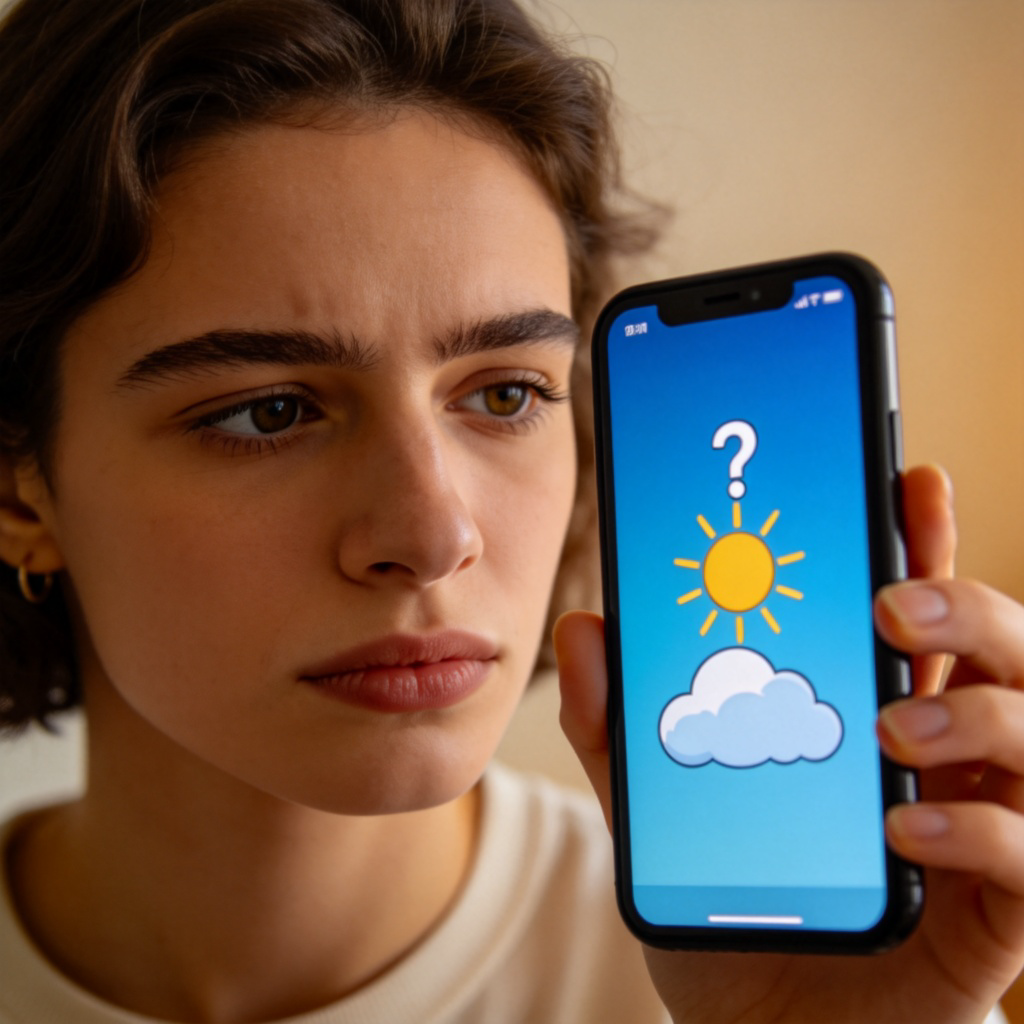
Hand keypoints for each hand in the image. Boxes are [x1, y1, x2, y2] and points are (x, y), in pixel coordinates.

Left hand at [555, 465, 1023, 1022]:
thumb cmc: (732, 918)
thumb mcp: (659, 813)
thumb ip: (622, 728)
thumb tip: (583, 631)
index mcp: (877, 711)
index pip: (918, 609)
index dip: (923, 541)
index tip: (906, 479)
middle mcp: (946, 755)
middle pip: (1005, 646)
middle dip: (966, 603)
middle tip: (892, 601)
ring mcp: (985, 825)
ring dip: (977, 713)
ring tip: (890, 726)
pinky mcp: (1001, 914)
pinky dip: (981, 830)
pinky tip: (902, 827)